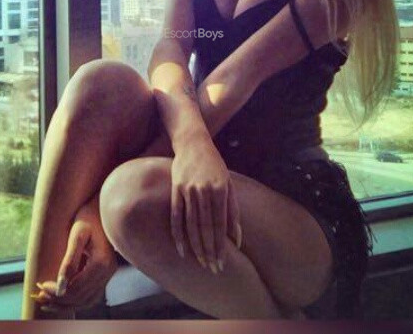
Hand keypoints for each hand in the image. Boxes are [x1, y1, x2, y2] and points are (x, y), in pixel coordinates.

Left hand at [33, 197, 116, 309]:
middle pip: (80, 298)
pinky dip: (75, 300)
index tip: (40, 285)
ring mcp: (108, 274)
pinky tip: (61, 296)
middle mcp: (108, 272)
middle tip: (39, 296)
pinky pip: (90, 295)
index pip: (76, 289)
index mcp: (101, 263)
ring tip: (46, 302)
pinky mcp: (105, 274)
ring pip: (86, 301)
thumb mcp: (76, 234)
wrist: (101, 208)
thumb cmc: (87, 216)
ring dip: (66, 304)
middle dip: (58, 300)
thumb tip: (60, 288)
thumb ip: (69, 261)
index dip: (56, 291)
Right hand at [170, 132, 241, 273]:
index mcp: (220, 190)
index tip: (222, 263)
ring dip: (196, 247)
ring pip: (191, 225)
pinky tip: (181, 250)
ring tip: (200, 263)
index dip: (220, 246)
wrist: (193, 143)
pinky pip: (176, 216)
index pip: (220, 225)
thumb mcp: (229, 184)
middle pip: (205, 228)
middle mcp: (204, 191)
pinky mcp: (175, 189)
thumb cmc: (215, 166)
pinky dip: (177, 234)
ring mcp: (188, 190)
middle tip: (212, 269)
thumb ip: (233, 211)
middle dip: (209, 251)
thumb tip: (237, 239)